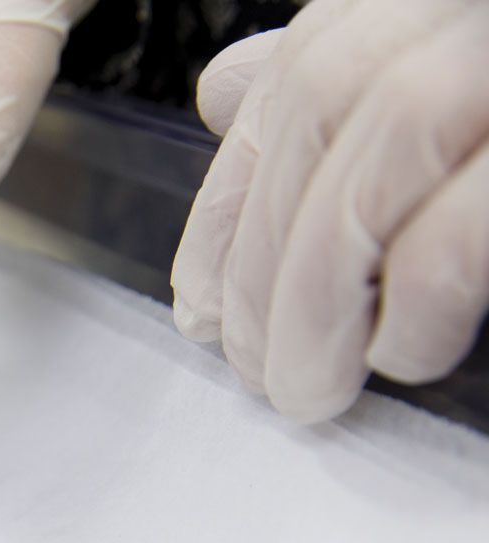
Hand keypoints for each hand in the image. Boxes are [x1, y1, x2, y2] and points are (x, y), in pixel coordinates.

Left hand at [171, 0, 488, 421]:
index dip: (227, 208)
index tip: (199, 310)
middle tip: (253, 372)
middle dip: (261, 265)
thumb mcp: (439, 83)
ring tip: (307, 389)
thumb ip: (339, 90)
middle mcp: (459, 9)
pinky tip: (401, 353)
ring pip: (365, 177)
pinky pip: (453, 240)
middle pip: (319, 117)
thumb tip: (224, 93)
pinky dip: (413, 308)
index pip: (293, 86)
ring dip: (311, 303)